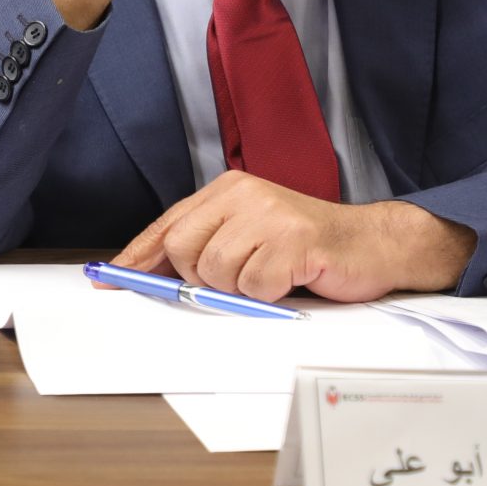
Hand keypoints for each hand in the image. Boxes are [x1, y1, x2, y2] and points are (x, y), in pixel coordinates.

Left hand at [109, 170, 475, 303]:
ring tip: (271, 276)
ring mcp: (270, 215)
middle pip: (183, 249)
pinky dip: (269, 295)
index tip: (111, 280)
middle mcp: (245, 194)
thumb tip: (151, 275)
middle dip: (200, 277)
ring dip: (240, 289)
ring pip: (216, 271)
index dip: (138, 256)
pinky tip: (290, 279)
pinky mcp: (293, 240)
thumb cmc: (308, 247)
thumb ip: (206, 247)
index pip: (168, 224)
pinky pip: (253, 286)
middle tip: (237, 279)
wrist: (375, 244)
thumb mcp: (250, 235)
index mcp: (228, 190)